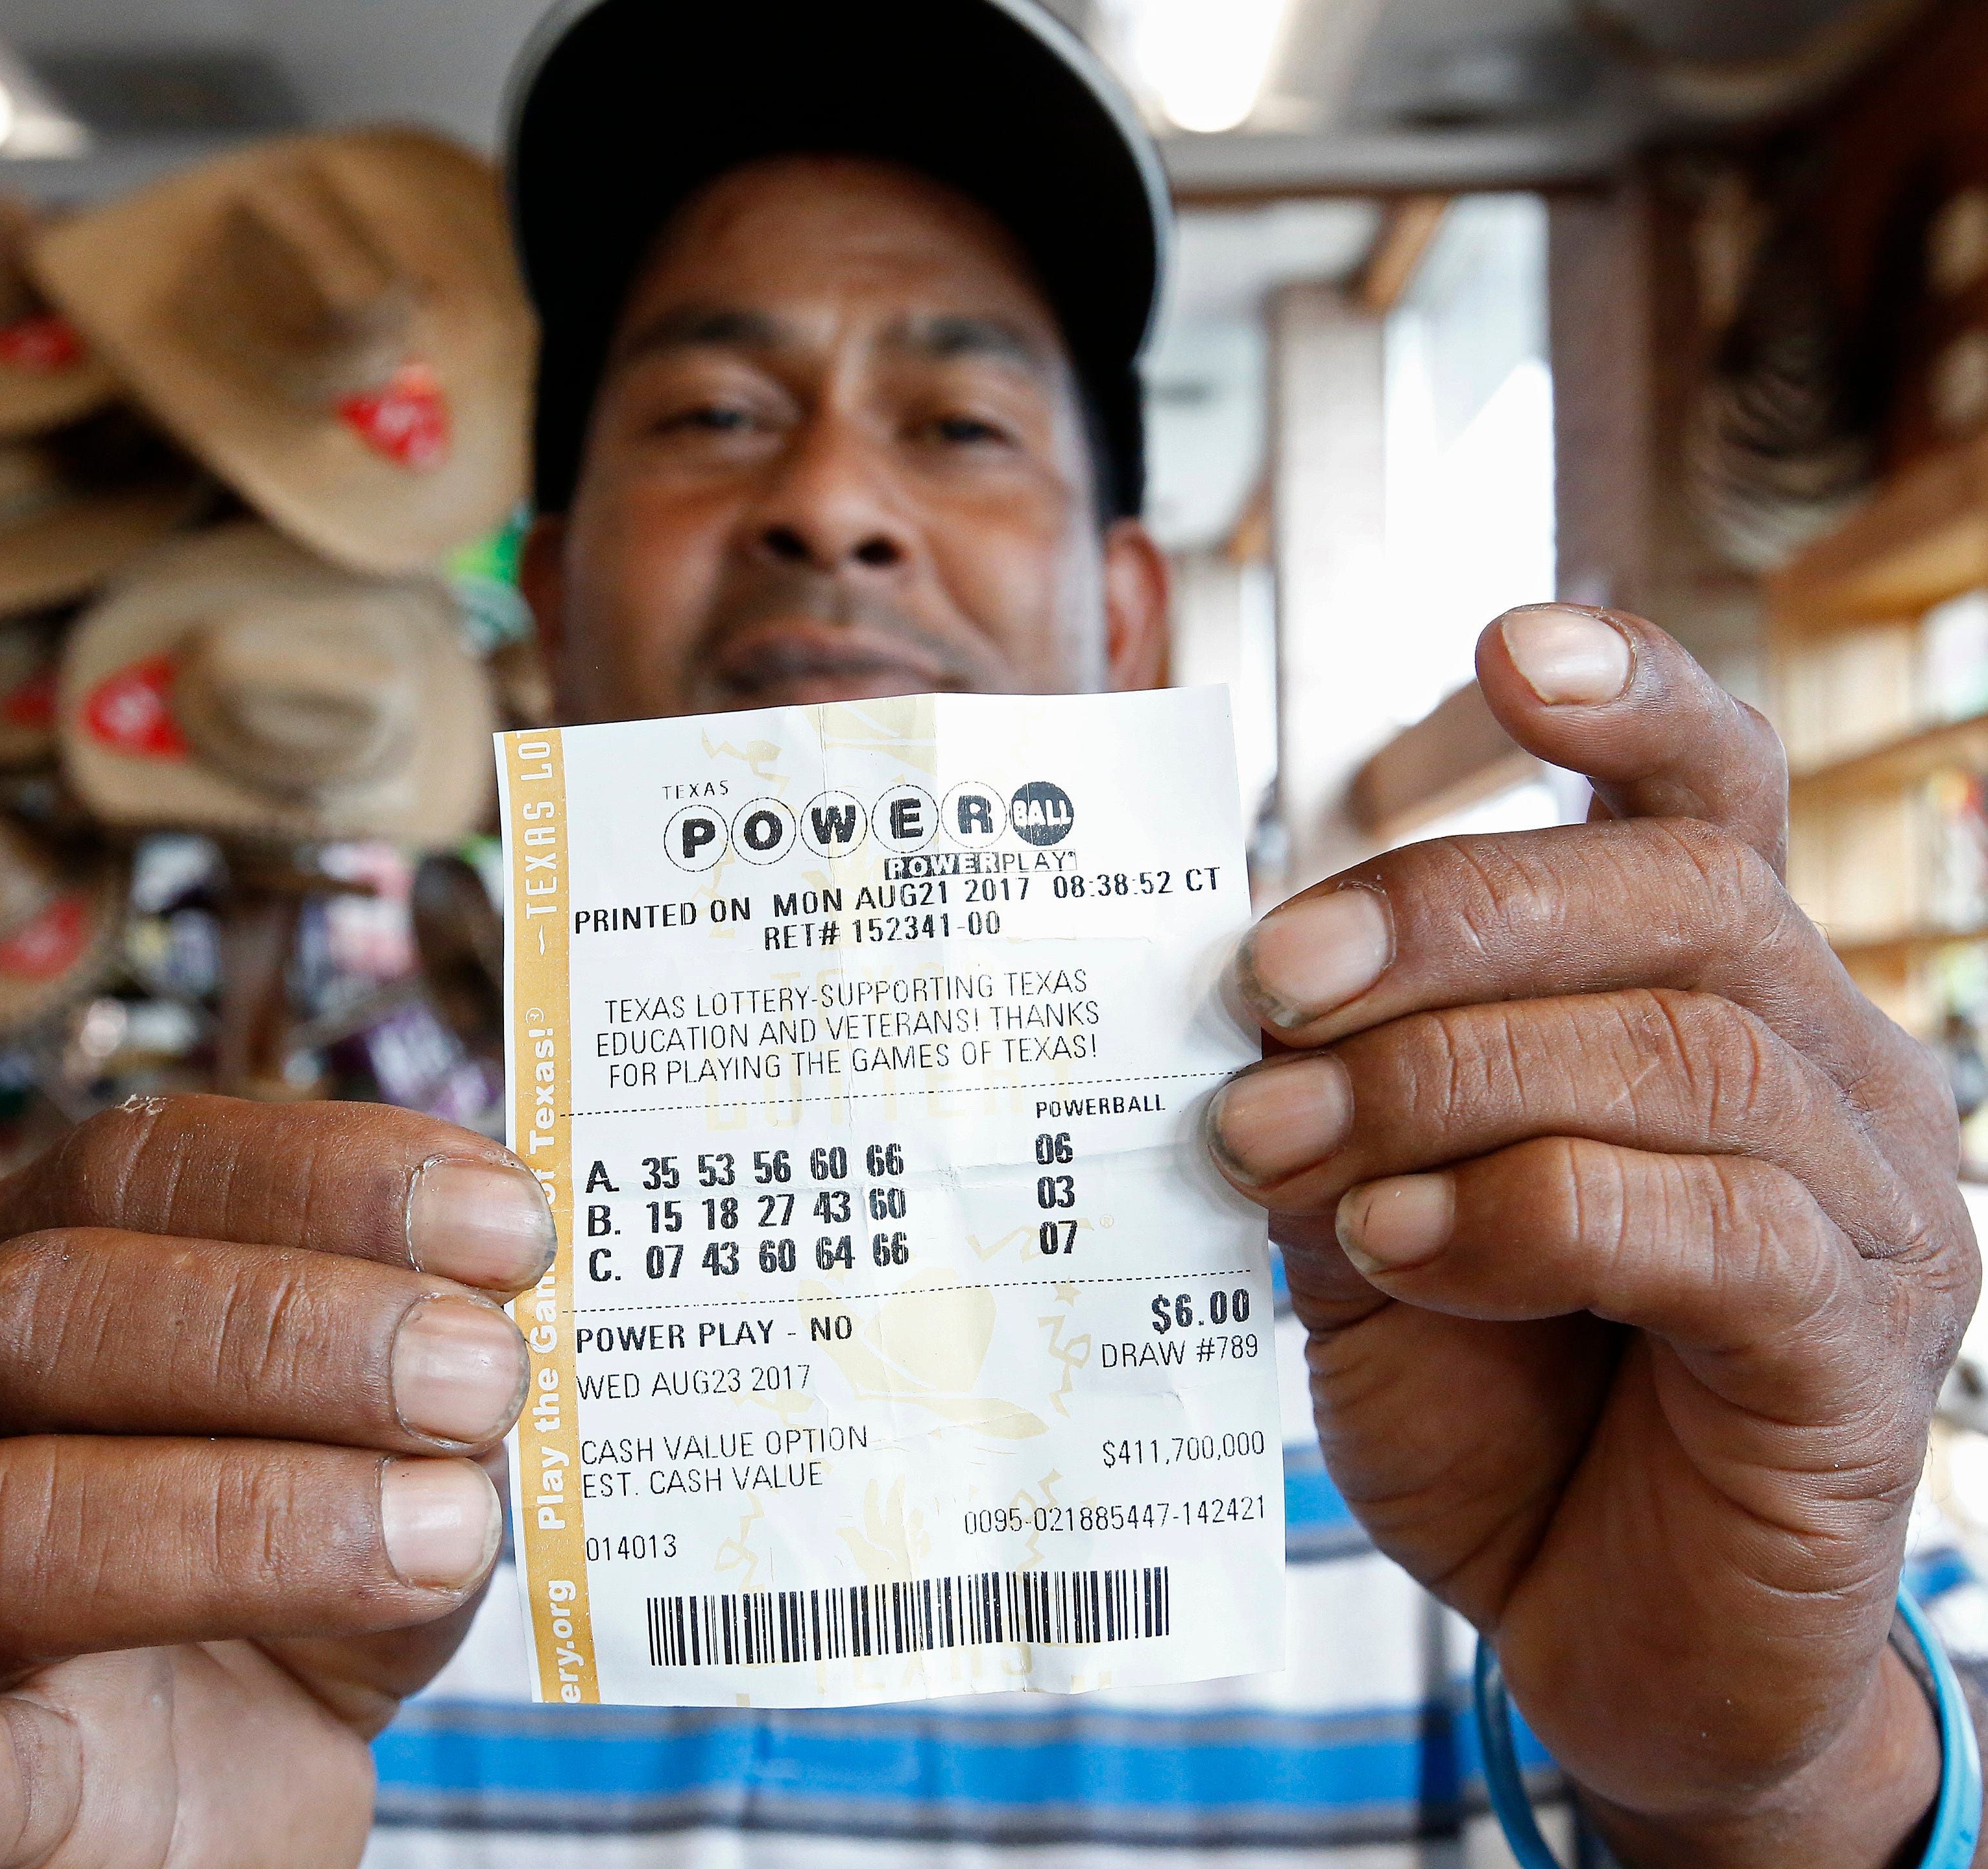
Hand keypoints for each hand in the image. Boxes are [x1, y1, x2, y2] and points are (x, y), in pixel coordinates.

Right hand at [0, 1096, 552, 1866]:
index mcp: (35, 1261)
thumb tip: (509, 1315)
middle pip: (52, 1309)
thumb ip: (431, 1359)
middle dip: (297, 1330)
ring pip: (0, 1521)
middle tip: (486, 1376)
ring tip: (449, 1533)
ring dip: (256, 1519)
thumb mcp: (394, 1428)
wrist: (250, 1760)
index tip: (509, 1227)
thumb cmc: (319, 1548)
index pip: (144, 1166)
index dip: (335, 1180)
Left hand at [1208, 606, 1978, 1865]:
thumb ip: (1338, 1100)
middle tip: (1269, 986)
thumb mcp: (1372, 1222)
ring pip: (1677, 1049)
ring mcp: (1870, 1203)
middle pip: (1675, 892)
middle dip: (1447, 916)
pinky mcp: (1856, 1344)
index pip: (1707, 797)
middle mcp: (1826, 1066)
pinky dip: (1522, 1211)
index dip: (1625, 698)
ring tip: (1287, 1147)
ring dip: (1445, 1081)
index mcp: (1710, 998)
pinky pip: (1706, 1221)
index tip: (1504, 647)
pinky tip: (1401, 1246)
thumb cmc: (1492, 1401)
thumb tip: (1242, 996)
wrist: (1599, 1628)